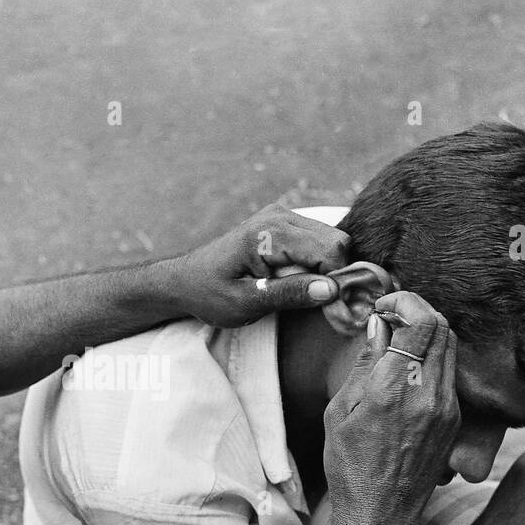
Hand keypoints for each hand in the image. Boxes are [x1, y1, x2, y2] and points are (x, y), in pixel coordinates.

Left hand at [160, 203, 347, 327]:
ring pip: (333, 240)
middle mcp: (279, 216)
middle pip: (337, 242)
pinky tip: (300, 281)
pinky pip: (319, 239)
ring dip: (328, 269)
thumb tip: (331, 290)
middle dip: (336, 274)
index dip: (338, 282)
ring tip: (305, 293)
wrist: (185, 280)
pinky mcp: (283, 222)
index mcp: (269, 233)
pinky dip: (319, 262)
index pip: (330, 252)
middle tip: (319, 304)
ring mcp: (282, 215)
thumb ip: (288, 294)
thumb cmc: (210, 294)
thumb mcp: (246, 302)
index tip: (331, 309)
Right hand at [323, 292, 461, 524]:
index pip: (421, 322)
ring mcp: (446, 407)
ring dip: (427, 332)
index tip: (384, 306)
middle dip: (417, 310)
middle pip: (442, 327)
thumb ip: (364, 365)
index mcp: (393, 390)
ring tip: (399, 339)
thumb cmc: (350, 467)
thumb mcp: (340, 412)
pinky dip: (433, 356)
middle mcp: (426, 394)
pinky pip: (450, 372)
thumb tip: (377, 326)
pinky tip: (408, 367)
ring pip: (450, 347)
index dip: (405, 302)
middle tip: (391, 316)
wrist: (382, 514)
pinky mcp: (453, 419)